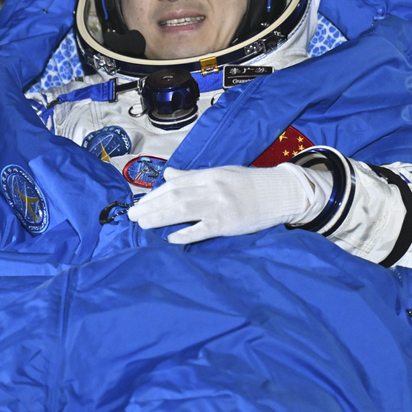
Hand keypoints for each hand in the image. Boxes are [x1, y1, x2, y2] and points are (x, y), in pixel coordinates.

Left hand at [129, 163, 326, 243]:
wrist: (280, 192)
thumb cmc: (248, 184)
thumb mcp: (219, 173)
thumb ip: (191, 176)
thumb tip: (167, 175)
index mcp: (208, 176)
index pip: (174, 184)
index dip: (154, 194)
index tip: (139, 202)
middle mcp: (211, 189)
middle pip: (173, 197)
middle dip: (150, 206)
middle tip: (132, 215)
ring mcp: (219, 206)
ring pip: (183, 210)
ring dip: (160, 217)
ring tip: (143, 224)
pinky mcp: (228, 223)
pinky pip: (203, 229)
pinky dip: (185, 234)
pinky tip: (170, 238)